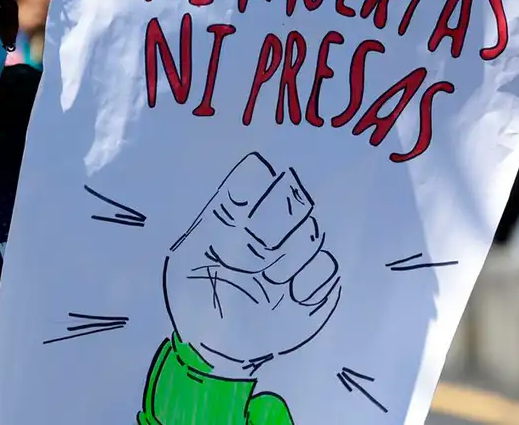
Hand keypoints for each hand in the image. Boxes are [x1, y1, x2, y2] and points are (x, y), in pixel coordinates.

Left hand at [164, 152, 341, 377]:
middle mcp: (268, 227)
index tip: (247, 213)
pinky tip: (293, 295)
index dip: (259, 185)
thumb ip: (222, 219)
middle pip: (293, 198)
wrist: (211, 347)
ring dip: (290, 257)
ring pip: (311, 234)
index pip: (255, 176)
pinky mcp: (313, 285)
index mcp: (233, 214)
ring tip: (269, 279)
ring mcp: (293, 255)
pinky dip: (312, 281)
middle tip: (262, 247)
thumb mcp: (190, 257)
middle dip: (281, 218)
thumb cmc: (195, 296)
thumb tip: (256, 170)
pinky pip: (328, 268)